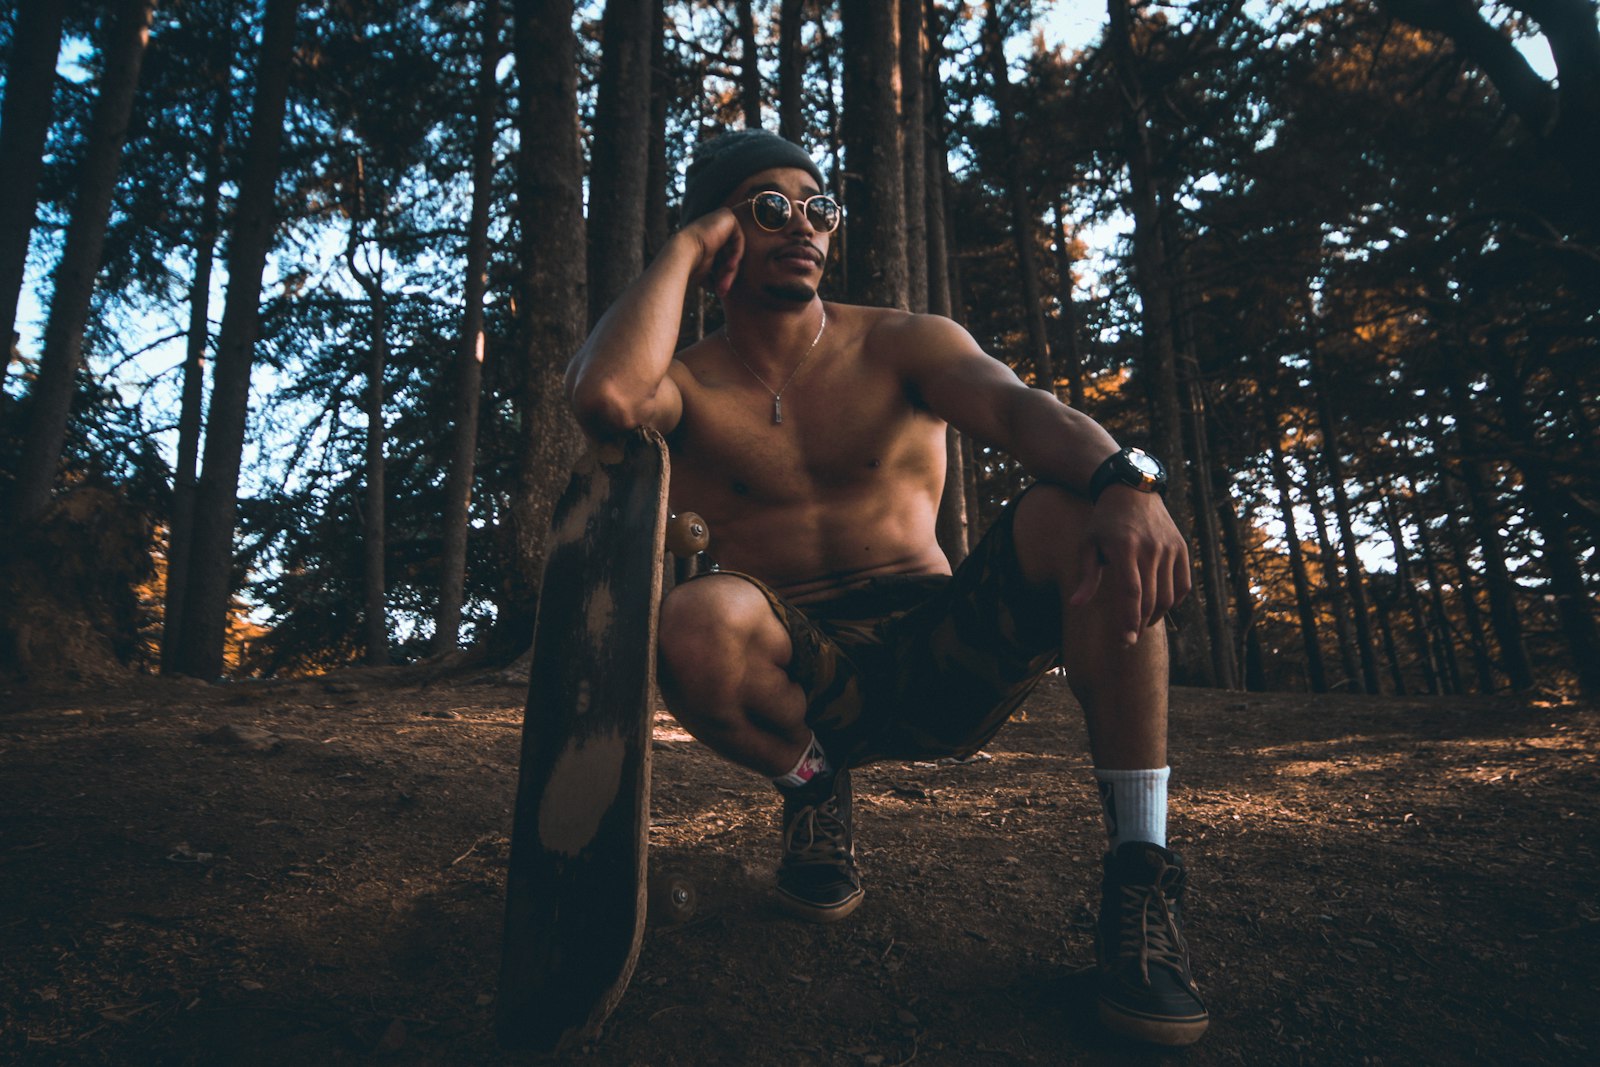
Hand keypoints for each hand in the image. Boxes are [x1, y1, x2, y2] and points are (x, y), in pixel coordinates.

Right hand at [679, 207, 743, 298]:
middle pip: (729, 256)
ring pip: (734, 250)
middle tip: (723, 290)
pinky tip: (730, 266)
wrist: (683, 254)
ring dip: (731, 270)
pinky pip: (739, 239)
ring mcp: (719, 222)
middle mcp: (712, 230)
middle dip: (728, 276)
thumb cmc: (689, 266)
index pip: (722, 260)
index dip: (723, 277)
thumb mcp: (706, 273)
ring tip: (725, 283)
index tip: (720, 291)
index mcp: (706, 240)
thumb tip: (725, 290)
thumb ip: (717, 276)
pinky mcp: (727, 217)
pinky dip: (737, 254)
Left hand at [1067, 487, 1191, 645]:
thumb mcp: (1088, 545)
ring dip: (1156, 615)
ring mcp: (1169, 549)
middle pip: (1151, 599)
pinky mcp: (1181, 548)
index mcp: (1124, 549)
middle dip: (1140, 624)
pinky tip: (1160, 606)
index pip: (1130, 593)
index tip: (1126, 641)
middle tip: (1129, 639)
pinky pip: (1183, 584)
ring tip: (1142, 622)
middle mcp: (1150, 549)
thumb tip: (1076, 606)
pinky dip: (1174, 600)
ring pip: (1168, 596)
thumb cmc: (1104, 522)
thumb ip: (1086, 577)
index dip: (1129, 620)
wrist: (1132, 490)